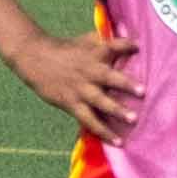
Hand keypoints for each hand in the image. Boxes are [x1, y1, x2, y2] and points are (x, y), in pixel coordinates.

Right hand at [0, 15, 141, 140]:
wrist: (33, 57)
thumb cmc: (65, 49)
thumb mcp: (84, 40)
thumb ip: (106, 40)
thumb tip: (130, 37)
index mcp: (94, 53)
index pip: (112, 46)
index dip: (126, 45)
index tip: (138, 46)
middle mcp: (89, 71)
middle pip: (109, 77)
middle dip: (126, 84)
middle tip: (143, 92)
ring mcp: (80, 89)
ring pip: (100, 101)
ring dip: (116, 110)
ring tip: (133, 119)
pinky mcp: (71, 103)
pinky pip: (89, 120)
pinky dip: (103, 131)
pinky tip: (117, 141)